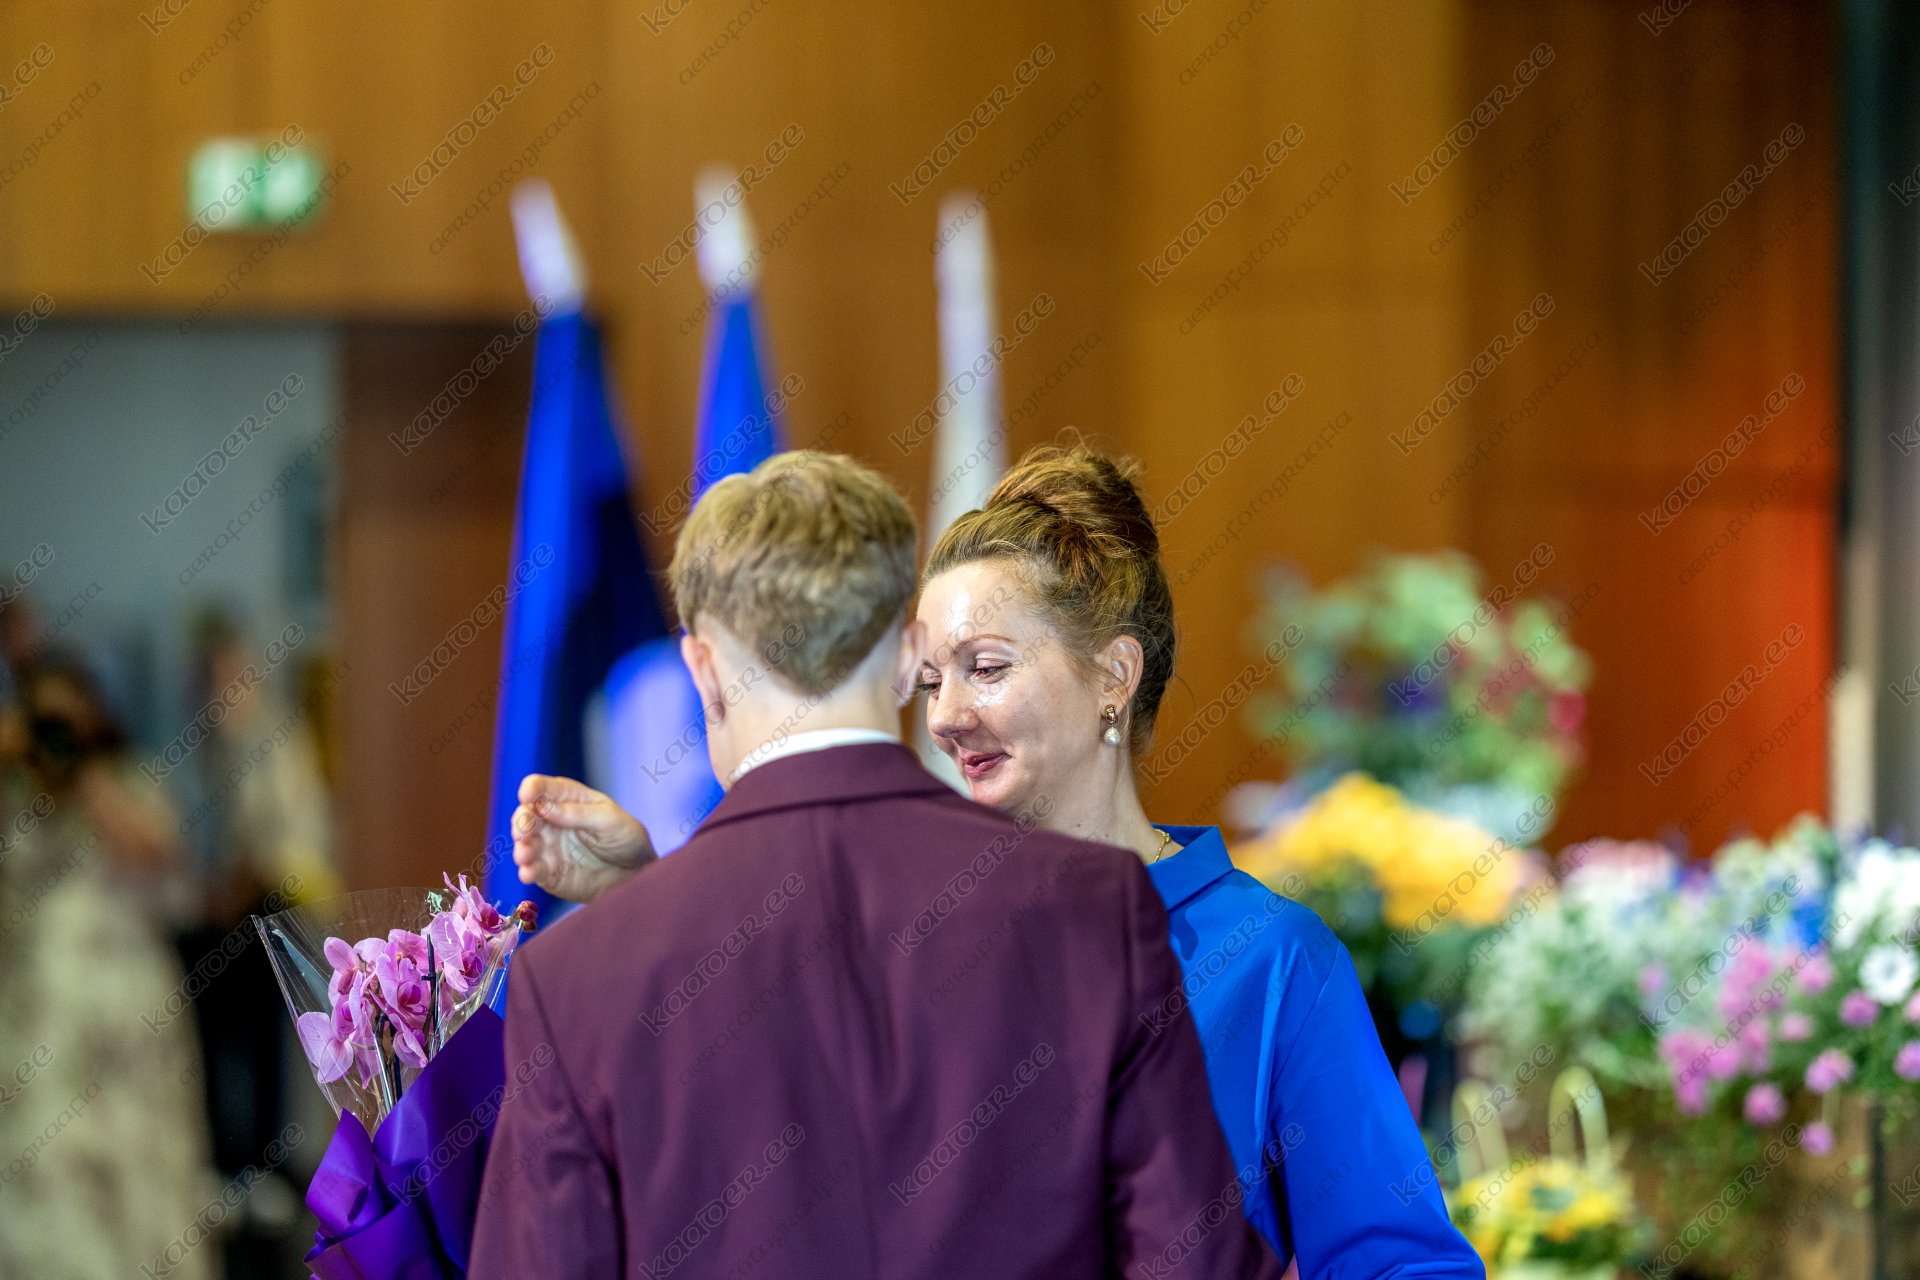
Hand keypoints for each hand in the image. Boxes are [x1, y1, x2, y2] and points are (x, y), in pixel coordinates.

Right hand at [511, 774, 653, 903]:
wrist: (636, 873)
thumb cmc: (625, 837)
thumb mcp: (609, 819)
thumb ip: (577, 813)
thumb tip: (544, 806)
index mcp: (567, 799)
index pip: (543, 788)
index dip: (532, 789)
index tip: (527, 795)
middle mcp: (551, 821)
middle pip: (527, 815)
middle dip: (522, 820)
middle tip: (524, 829)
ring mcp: (547, 847)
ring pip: (524, 843)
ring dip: (521, 848)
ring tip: (524, 854)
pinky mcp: (548, 872)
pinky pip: (532, 870)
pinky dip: (527, 871)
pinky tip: (528, 873)